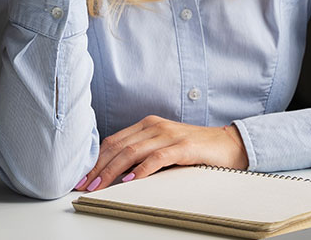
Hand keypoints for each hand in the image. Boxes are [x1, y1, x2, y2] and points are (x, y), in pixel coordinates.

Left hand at [75, 115, 248, 191]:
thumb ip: (142, 153)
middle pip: (118, 146)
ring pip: (132, 152)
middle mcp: (155, 126)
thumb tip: (115, 171)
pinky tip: (131, 179)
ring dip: (112, 171)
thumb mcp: (163, 147)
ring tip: (100, 185)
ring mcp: (169, 135)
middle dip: (98, 167)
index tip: (83, 176)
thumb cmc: (194, 148)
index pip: (113, 141)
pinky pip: (157, 158)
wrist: (227, 144)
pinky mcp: (183, 147)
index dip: (95, 159)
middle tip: (85, 184)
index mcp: (147, 125)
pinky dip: (142, 169)